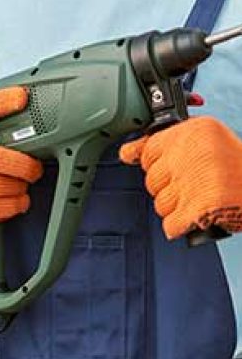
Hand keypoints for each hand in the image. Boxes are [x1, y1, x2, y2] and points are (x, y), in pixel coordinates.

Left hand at [119, 116, 241, 238]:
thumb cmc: (237, 163)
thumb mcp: (208, 134)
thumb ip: (172, 139)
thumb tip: (128, 152)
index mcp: (189, 133)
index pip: (146, 150)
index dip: (156, 163)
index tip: (165, 169)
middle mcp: (186, 155)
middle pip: (151, 181)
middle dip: (168, 187)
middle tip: (191, 185)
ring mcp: (190, 183)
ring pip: (160, 204)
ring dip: (176, 208)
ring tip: (198, 199)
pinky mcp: (196, 209)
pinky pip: (170, 224)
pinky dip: (181, 226)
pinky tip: (195, 215)